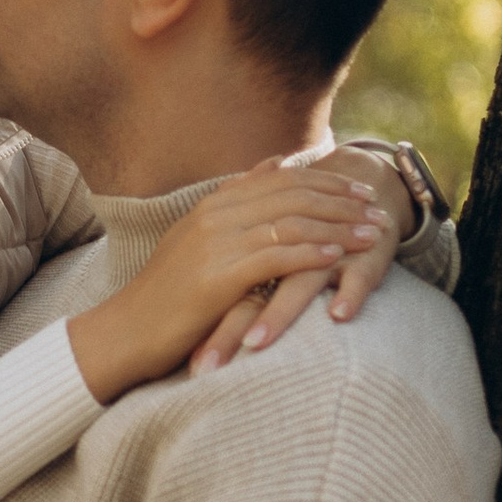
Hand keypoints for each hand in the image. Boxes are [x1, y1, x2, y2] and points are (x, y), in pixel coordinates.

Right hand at [67, 152, 398, 401]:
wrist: (124, 333)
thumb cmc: (166, 299)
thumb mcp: (197, 245)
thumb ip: (235, 209)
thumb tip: (274, 168)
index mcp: (212, 204)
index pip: (281, 179)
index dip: (324, 182)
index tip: (358, 191)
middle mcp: (214, 215)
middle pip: (292, 195)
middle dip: (340, 201)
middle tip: (377, 209)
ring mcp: (214, 242)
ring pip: (291, 222)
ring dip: (338, 226)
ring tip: (372, 234)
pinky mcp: (218, 275)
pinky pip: (275, 256)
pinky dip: (310, 253)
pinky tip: (338, 257)